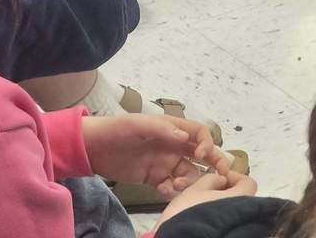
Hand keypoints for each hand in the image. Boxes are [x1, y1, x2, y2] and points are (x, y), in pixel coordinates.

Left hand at [81, 115, 227, 195]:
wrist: (94, 149)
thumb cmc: (117, 130)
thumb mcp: (138, 124)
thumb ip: (162, 129)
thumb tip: (185, 138)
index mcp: (172, 128)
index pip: (199, 133)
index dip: (207, 143)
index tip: (202, 155)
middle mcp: (173, 145)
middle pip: (201, 154)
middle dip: (214, 163)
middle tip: (222, 177)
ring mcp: (165, 163)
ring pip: (189, 173)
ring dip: (190, 181)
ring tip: (177, 185)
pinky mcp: (155, 178)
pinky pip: (172, 186)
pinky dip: (173, 191)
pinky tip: (164, 190)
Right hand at [154, 171, 257, 231]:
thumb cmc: (187, 213)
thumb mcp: (195, 189)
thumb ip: (211, 180)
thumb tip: (220, 180)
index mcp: (240, 199)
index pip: (248, 183)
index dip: (233, 177)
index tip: (220, 177)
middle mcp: (243, 216)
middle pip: (240, 198)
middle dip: (224, 193)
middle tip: (207, 192)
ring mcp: (236, 229)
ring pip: (232, 212)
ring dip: (219, 206)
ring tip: (201, 206)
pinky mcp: (225, 237)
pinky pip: (226, 224)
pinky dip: (216, 219)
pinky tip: (201, 219)